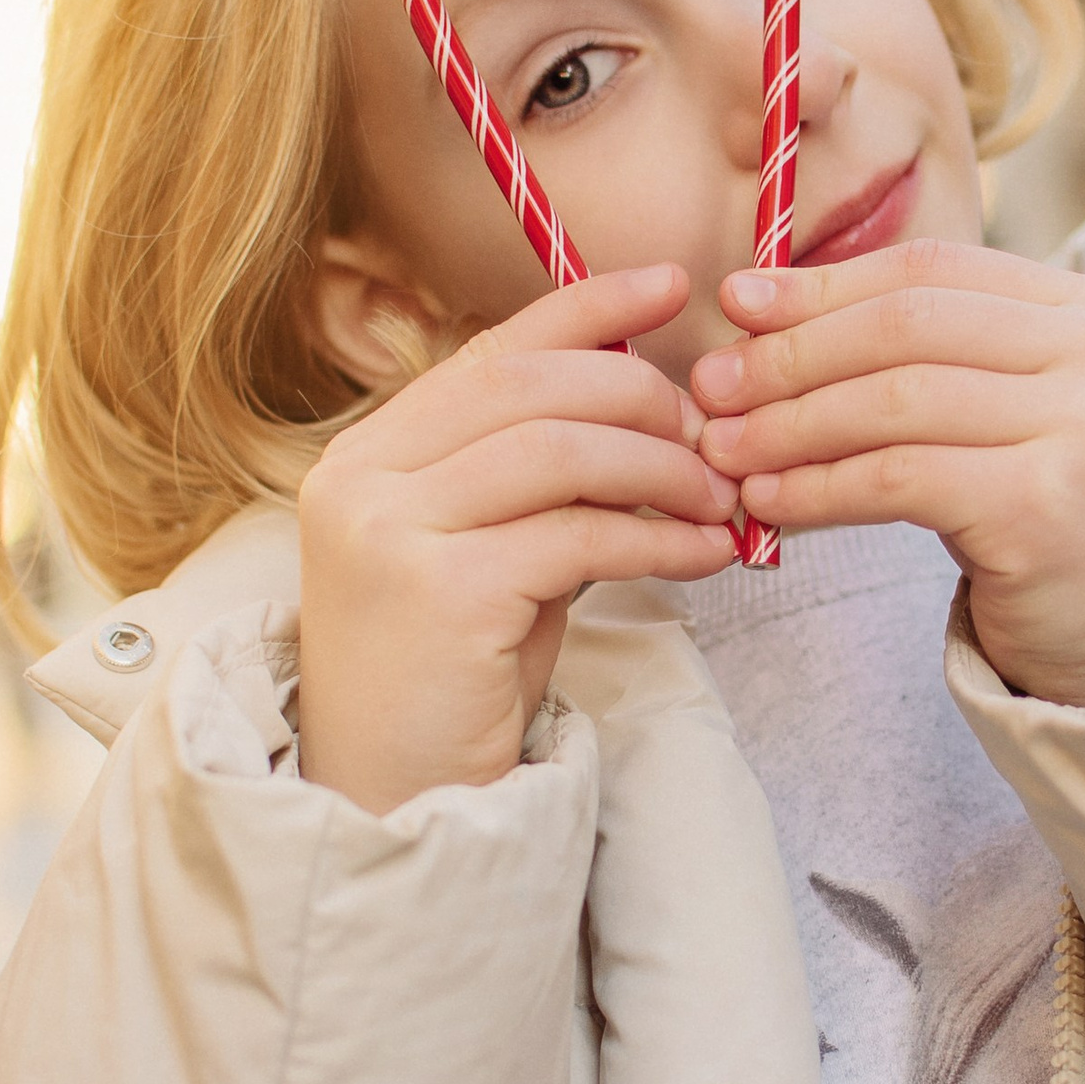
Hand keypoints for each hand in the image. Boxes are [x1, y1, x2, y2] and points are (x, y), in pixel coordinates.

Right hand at [298, 266, 737, 812]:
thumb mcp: (494, 552)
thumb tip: (657, 405)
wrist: (394, 798)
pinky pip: (580, 534)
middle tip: (715, 435)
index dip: (587, 308)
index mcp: (370, 453)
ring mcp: (391, 531)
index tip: (672, 285)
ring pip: (562, 449)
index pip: (492, 350)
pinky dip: (660, 540)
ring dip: (663, 467)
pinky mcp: (440, 592)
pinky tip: (707, 556)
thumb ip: (545, 479)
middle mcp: (363, 477)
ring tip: (720, 501)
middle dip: (644, 397)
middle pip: (532, 385)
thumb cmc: (455, 676)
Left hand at [692, 242, 1084, 708]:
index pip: (928, 271)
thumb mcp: (988, 407)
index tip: (736, 302)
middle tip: (710, 387)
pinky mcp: (1044, 508)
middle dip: (791, 355)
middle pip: (904, 327)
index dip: (823, 285)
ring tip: (724, 450)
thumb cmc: (1036, 506)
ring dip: (791, 426)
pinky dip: (820, 487)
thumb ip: (907, 350)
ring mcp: (1079, 430)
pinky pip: (899, 480)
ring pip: (894, 402)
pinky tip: (771, 502)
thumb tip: (754, 302)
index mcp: (1082, 308)